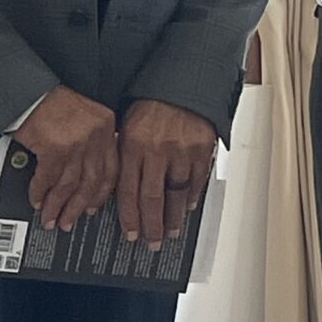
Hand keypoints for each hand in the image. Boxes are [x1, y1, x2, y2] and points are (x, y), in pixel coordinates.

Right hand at [15, 88, 118, 233]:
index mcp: (105, 128)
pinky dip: (40, 193)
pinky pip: (47, 179)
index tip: (92, 209)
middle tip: (69, 221)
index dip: (100, 195)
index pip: (110, 170)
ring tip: (50, 217)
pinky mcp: (54, 147)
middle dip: (77, 207)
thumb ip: (89, 144)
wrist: (27, 89)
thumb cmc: (50, 102)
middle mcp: (95, 135)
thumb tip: (84, 180)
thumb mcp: (82, 119)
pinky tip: (36, 200)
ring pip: (69, 185)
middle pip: (91, 182)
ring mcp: (76, 142)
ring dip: (58, 205)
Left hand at [117, 100, 217, 249]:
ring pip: (175, 195)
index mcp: (132, 145)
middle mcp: (155, 150)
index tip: (131, 233)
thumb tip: (120, 188)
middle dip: (151, 226)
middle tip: (152, 242)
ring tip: (171, 231)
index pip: (128, 191)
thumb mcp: (127, 125)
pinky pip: (196, 181)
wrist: (182, 80)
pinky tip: (187, 207)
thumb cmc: (152, 101)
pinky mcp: (201, 149)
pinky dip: (191, 197)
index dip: (129, 217)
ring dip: (173, 218)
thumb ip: (124, 156)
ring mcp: (180, 151)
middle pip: (152, 199)